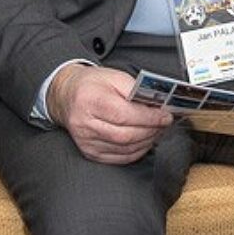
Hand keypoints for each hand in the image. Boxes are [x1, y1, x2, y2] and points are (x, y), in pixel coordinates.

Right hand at [48, 65, 173, 164]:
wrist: (68, 96)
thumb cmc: (92, 84)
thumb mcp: (114, 76)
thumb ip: (136, 89)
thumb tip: (157, 105)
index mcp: (90, 100)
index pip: (124, 115)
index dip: (149, 118)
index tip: (165, 116)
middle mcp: (85, 124)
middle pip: (126, 135)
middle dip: (151, 130)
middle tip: (164, 123)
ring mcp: (86, 141)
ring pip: (125, 149)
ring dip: (147, 141)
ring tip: (157, 130)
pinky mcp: (90, 153)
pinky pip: (119, 158)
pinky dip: (137, 151)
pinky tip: (145, 141)